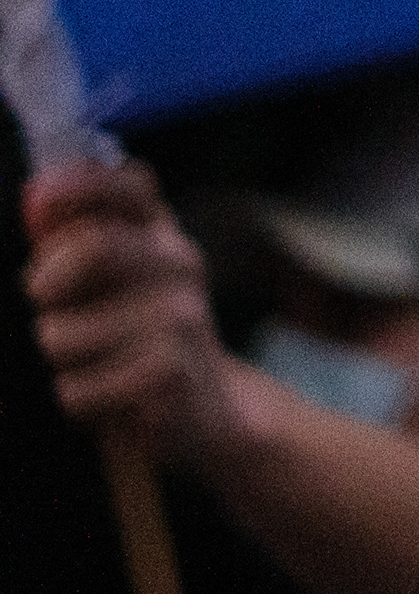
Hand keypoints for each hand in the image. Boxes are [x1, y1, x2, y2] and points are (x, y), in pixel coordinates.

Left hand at [24, 158, 238, 464]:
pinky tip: (110, 397)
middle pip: (93, 248)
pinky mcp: (168, 375)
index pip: (131, 187)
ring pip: (62, 335)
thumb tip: (35, 194)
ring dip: (58, 359)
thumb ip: (72, 240)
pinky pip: (75, 389)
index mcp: (162, 236)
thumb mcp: (114, 283)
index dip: (84, 182)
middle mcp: (180, 266)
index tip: (40, 194)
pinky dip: (77, 399)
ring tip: (94, 364)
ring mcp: (179, 319)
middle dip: (45, 283)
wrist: (209, 410)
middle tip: (46, 303)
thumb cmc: (141, 342)